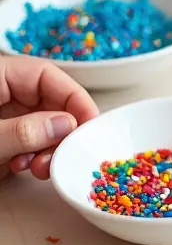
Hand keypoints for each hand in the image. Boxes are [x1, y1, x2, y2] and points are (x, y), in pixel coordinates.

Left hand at [0, 56, 97, 181]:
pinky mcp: (2, 142)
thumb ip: (21, 130)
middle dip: (62, 132)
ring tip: (41, 168)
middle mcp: (3, 95)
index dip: (73, 97)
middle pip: (49, 103)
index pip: (45, 75)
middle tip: (67, 153)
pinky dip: (36, 159)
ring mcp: (3, 119)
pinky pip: (31, 145)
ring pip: (44, 127)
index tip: (90, 123)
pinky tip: (27, 169)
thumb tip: (65, 125)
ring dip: (51, 150)